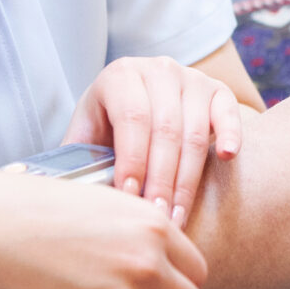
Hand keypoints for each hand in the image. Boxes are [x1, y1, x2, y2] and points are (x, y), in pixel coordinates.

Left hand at [65, 55, 243, 225]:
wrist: (138, 100)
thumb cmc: (107, 128)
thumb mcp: (87, 135)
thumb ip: (76, 159)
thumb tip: (58, 196)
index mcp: (120, 75)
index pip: (132, 118)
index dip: (133, 160)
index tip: (130, 198)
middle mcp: (158, 70)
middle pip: (166, 130)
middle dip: (160, 180)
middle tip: (156, 219)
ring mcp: (192, 79)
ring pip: (195, 132)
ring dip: (187, 179)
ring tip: (177, 216)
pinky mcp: (218, 91)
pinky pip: (229, 113)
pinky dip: (230, 134)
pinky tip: (227, 158)